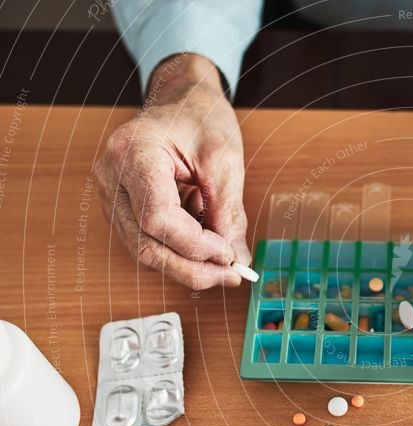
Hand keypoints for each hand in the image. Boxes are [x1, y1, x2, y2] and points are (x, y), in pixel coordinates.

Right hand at [95, 54, 250, 288]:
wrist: (180, 100)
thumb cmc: (200, 119)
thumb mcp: (224, 160)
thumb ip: (229, 212)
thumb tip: (237, 259)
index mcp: (133, 153)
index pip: (157, 218)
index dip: (194, 246)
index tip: (229, 255)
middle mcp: (111, 177)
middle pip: (146, 245)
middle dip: (193, 268)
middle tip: (233, 274)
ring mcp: (111, 195)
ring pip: (145, 252)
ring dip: (188, 265)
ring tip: (225, 260)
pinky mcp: (121, 210)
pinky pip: (148, 244)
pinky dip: (180, 253)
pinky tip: (206, 246)